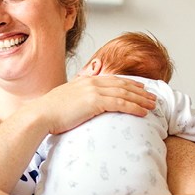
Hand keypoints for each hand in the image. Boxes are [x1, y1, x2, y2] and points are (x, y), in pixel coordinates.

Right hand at [27, 75, 155, 135]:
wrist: (40, 114)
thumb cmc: (49, 112)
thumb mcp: (66, 100)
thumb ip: (78, 99)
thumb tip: (81, 106)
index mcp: (86, 81)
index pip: (113, 80)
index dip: (129, 83)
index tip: (140, 88)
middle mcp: (92, 82)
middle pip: (123, 85)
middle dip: (140, 91)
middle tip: (153, 97)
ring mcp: (94, 91)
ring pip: (125, 93)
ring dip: (141, 99)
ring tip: (153, 105)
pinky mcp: (95, 102)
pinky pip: (121, 103)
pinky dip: (134, 107)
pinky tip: (143, 112)